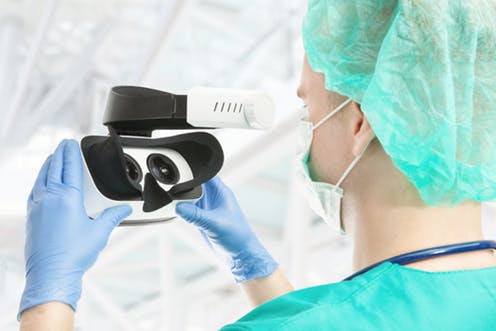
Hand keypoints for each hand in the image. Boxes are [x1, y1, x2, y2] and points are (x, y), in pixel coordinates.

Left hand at [19, 139, 130, 316]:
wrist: (51, 273)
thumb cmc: (73, 254)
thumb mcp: (100, 232)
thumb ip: (112, 217)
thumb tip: (124, 210)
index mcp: (67, 197)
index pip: (69, 167)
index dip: (71, 153)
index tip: (71, 143)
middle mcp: (49, 198)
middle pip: (53, 168)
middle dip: (59, 154)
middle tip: (62, 145)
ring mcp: (37, 206)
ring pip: (41, 177)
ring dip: (48, 165)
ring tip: (52, 158)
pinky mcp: (31, 217)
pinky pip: (35, 190)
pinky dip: (40, 180)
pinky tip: (42, 183)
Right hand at [175, 177, 276, 282]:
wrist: (240, 256)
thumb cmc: (237, 237)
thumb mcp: (214, 223)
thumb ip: (196, 215)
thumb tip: (178, 207)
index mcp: (222, 193)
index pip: (207, 174)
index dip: (195, 171)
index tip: (179, 171)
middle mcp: (215, 198)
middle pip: (197, 185)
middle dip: (185, 185)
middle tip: (171, 188)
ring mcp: (210, 209)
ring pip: (193, 198)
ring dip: (184, 198)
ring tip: (171, 200)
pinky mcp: (205, 220)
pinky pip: (191, 210)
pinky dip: (184, 210)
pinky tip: (177, 212)